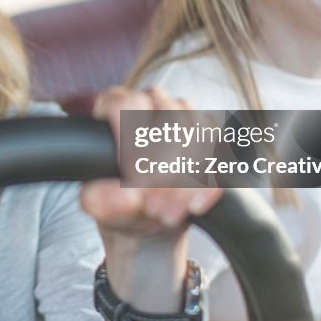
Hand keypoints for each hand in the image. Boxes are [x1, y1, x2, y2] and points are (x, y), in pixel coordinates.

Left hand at [80, 86, 221, 307]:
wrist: (146, 218)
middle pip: (169, 117)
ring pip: (199, 132)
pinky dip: (209, 185)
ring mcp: (185, 115)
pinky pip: (221, 153)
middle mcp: (151, 102)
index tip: (136, 179)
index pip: (126, 104)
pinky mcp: (212, 136)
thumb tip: (126, 197)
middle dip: (164, 169)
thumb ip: (103, 200)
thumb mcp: (99, 204)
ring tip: (166, 214)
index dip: (133, 141)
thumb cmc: (117, 201)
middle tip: (152, 207)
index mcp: (114, 106)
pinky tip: (194, 207)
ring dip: (186, 180)